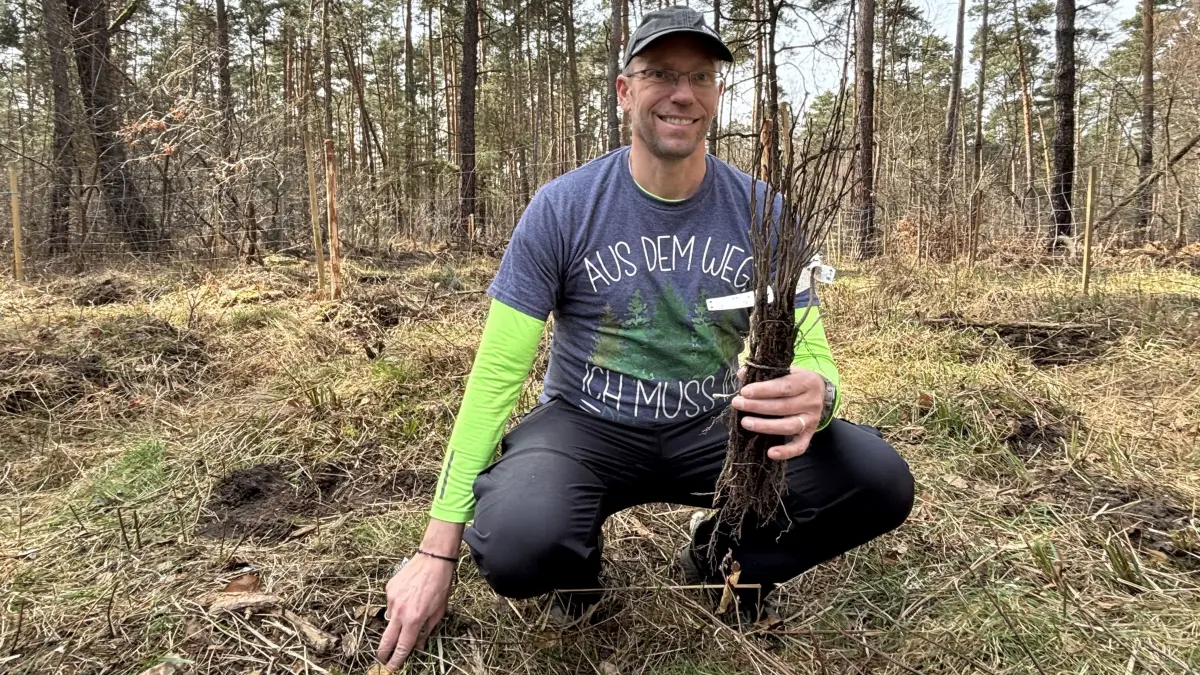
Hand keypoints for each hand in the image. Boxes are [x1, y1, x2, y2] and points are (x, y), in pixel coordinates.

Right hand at [374, 552, 454, 670]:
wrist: (433, 559)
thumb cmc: (440, 584)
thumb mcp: (439, 611)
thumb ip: (427, 630)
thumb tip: (418, 645)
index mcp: (414, 619)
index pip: (402, 646)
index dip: (397, 659)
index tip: (392, 668)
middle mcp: (400, 611)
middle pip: (387, 639)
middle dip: (383, 652)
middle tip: (382, 659)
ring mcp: (391, 599)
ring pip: (389, 619)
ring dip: (396, 622)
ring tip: (410, 611)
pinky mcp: (388, 589)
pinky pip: (390, 604)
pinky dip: (397, 605)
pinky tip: (408, 596)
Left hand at [730, 366, 824, 460]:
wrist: (820, 392)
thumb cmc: (796, 380)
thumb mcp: (786, 370)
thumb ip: (765, 372)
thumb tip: (742, 374)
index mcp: (807, 382)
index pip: (784, 386)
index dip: (763, 390)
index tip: (744, 392)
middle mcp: (812, 402)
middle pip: (783, 406)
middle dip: (757, 406)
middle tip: (738, 404)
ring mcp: (812, 420)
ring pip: (789, 426)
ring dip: (765, 426)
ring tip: (745, 423)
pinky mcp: (809, 434)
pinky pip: (799, 446)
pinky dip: (786, 452)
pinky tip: (770, 453)